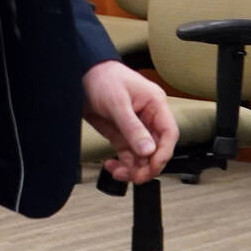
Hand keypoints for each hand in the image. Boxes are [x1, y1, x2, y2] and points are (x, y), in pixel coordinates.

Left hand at [82, 60, 177, 184]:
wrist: (81, 74)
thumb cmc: (103, 78)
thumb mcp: (117, 103)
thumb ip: (132, 128)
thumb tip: (148, 151)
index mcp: (155, 105)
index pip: (169, 134)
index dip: (164, 153)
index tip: (153, 167)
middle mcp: (148, 118)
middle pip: (157, 149)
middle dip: (147, 166)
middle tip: (135, 176)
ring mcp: (135, 128)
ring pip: (143, 156)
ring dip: (133, 168)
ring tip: (118, 172)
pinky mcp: (122, 134)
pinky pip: (128, 155)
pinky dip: (122, 165)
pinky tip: (112, 166)